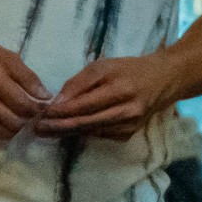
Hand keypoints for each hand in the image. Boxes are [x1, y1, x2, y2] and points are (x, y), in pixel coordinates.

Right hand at [0, 25, 49, 141]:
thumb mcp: (5, 55)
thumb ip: (27, 77)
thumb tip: (45, 96)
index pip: (24, 105)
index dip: (38, 110)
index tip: (44, 108)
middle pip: (14, 122)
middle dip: (28, 121)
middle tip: (34, 116)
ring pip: (0, 132)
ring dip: (15, 129)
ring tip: (21, 120)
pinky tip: (4, 123)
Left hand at [35, 55, 176, 140]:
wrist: (165, 80)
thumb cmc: (131, 69)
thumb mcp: (104, 66)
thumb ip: (79, 83)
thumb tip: (57, 102)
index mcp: (120, 89)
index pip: (83, 105)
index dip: (60, 112)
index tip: (40, 114)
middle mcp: (127, 111)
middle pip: (85, 123)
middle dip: (58, 127)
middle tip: (36, 129)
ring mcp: (130, 125)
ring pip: (91, 132)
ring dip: (67, 133)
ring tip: (46, 132)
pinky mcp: (130, 134)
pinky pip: (101, 135)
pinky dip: (83, 133)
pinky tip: (67, 131)